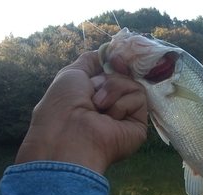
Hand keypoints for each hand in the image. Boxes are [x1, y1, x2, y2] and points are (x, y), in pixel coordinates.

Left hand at [15, 51, 146, 173]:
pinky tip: (110, 117)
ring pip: (133, 85)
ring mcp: (125, 116)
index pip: (114, 73)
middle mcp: (110, 106)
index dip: (116, 63)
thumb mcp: (72, 73)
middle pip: (125, 76)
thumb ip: (91, 61)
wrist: (69, 133)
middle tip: (95, 90)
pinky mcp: (138, 126)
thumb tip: (109, 53)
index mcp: (93, 96)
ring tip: (98, 107)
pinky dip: (122, 103)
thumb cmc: (63, 105)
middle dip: (109, 78)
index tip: (114, 60)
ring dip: (112, 90)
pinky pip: (139, 98)